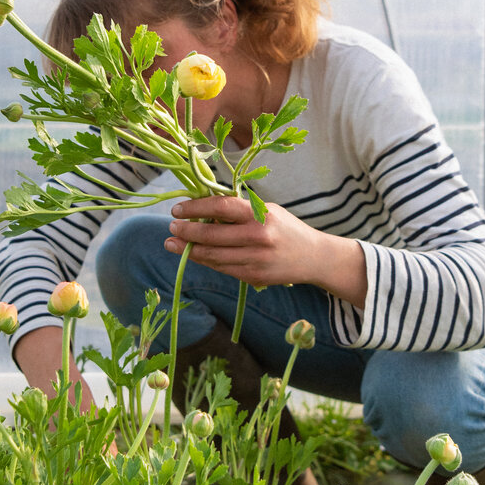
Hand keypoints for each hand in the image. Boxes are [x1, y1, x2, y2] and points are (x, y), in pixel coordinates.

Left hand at [162, 196, 337, 290]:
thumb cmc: (286, 228)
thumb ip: (238, 210)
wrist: (313, 257)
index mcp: (260, 214)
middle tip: (171, 227)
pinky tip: (194, 254)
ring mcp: (255, 259)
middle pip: (211, 234)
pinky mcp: (254, 277)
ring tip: (172, 243)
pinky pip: (222, 268)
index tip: (177, 209)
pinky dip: (205, 260)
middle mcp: (258, 236)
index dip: (195, 207)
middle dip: (186, 231)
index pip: (220, 207)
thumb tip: (202, 210)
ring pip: (212, 255)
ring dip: (188, 249)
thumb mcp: (266, 210)